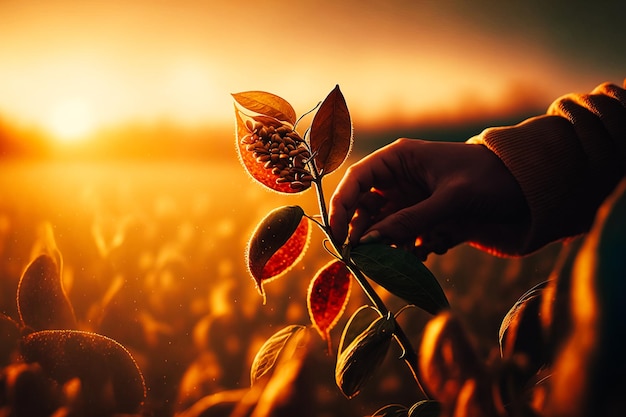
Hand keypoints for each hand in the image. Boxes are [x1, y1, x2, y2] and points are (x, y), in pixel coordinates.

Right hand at [329, 138, 530, 257]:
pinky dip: (410, 250)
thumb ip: (411, 220)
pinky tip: (428, 251)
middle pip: (365, 208)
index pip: (356, 181)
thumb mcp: (450, 198)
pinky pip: (405, 238)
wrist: (526, 188)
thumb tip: (370, 242)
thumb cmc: (489, 178)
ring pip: (384, 227)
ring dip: (389, 245)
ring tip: (402, 258)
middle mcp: (399, 180)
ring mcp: (411, 200)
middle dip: (364, 233)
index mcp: (398, 160)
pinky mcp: (424, 219)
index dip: (341, 206)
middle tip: (363, 258)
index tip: (336, 234)